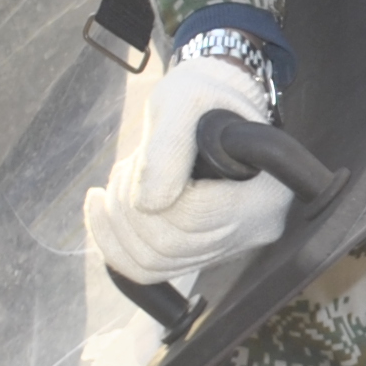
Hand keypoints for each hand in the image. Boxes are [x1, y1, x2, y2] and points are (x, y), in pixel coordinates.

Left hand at [87, 51, 291, 285]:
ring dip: (118, 223)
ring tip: (119, 182)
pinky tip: (102, 210)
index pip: (194, 216)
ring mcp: (228, 246)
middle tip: (125, 168)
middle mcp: (253, 228)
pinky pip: (150, 270)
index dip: (153, 193)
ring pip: (155, 263)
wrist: (214, 105)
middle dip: (129, 207)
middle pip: (172, 245)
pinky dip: (114, 244)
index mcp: (264, 191)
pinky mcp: (201, 252)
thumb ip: (168, 146)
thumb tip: (148, 204)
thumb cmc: (203, 95)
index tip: (138, 158)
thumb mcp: (184, 99)